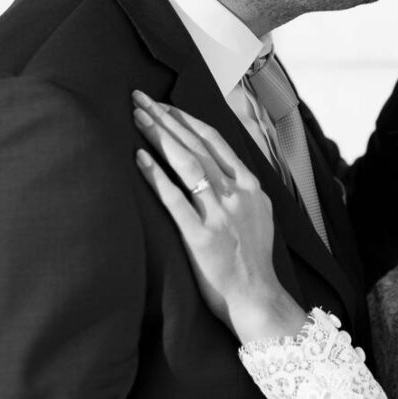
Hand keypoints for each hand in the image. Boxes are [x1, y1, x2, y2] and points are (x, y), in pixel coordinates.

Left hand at [133, 92, 299, 342]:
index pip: (215, 140)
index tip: (164, 104)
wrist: (259, 300)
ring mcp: (220, 215)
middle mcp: (237, 195)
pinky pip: (174, 200)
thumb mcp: (260, 213)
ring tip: (137, 116)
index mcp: (250, 187)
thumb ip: (243, 185)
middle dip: (166, 118)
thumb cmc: (253, 260)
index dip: (187, 119)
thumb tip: (224, 161)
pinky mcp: (201, 238)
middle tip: (140, 97)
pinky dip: (156, 176)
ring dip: (160, 136)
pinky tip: (139, 158)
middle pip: (196, 145)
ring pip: (187, 164)